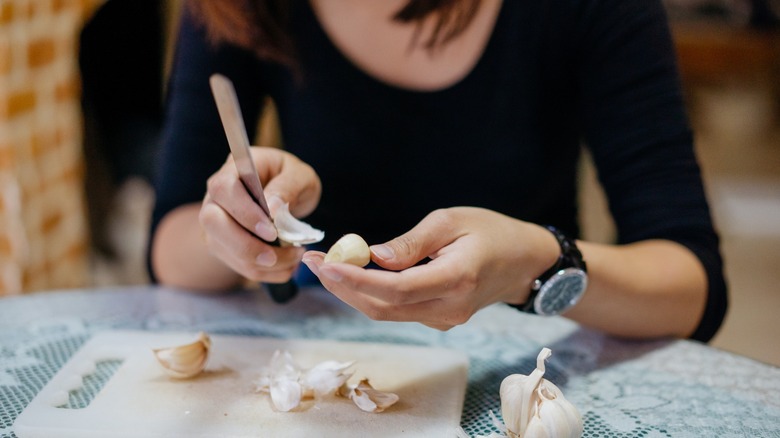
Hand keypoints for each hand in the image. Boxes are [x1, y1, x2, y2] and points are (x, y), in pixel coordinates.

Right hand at [199, 146, 320, 283]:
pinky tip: (286, 267)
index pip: (224, 189)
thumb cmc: (292, 179)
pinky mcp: (222, 244)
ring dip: (257, 263)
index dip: (244, 213)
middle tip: (274, 256)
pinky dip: (262, 272)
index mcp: (233, 169)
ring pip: (220, 247)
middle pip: (212, 221)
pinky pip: (235, 263)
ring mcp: (215, 222)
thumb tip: (271, 208)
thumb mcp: (300, 175)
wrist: (287, 194)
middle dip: (244, 245)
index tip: (272, 231)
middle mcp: (216, 196)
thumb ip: (287, 187)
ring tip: (292, 259)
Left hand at [302, 207, 558, 329]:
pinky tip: (355, 275)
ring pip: (387, 313)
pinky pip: (398, 310)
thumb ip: (412, 242)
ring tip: (325, 266)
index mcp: (455, 279)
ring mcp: (444, 319)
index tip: (324, 264)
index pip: (395, 290)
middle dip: (343, 288)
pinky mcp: (439, 319)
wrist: (526, 262)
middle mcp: (448, 308)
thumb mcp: (452, 221)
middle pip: (383, 308)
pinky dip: (372, 294)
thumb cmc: (491, 232)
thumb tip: (372, 256)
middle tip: (313, 262)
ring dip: (353, 292)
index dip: (355, 280)